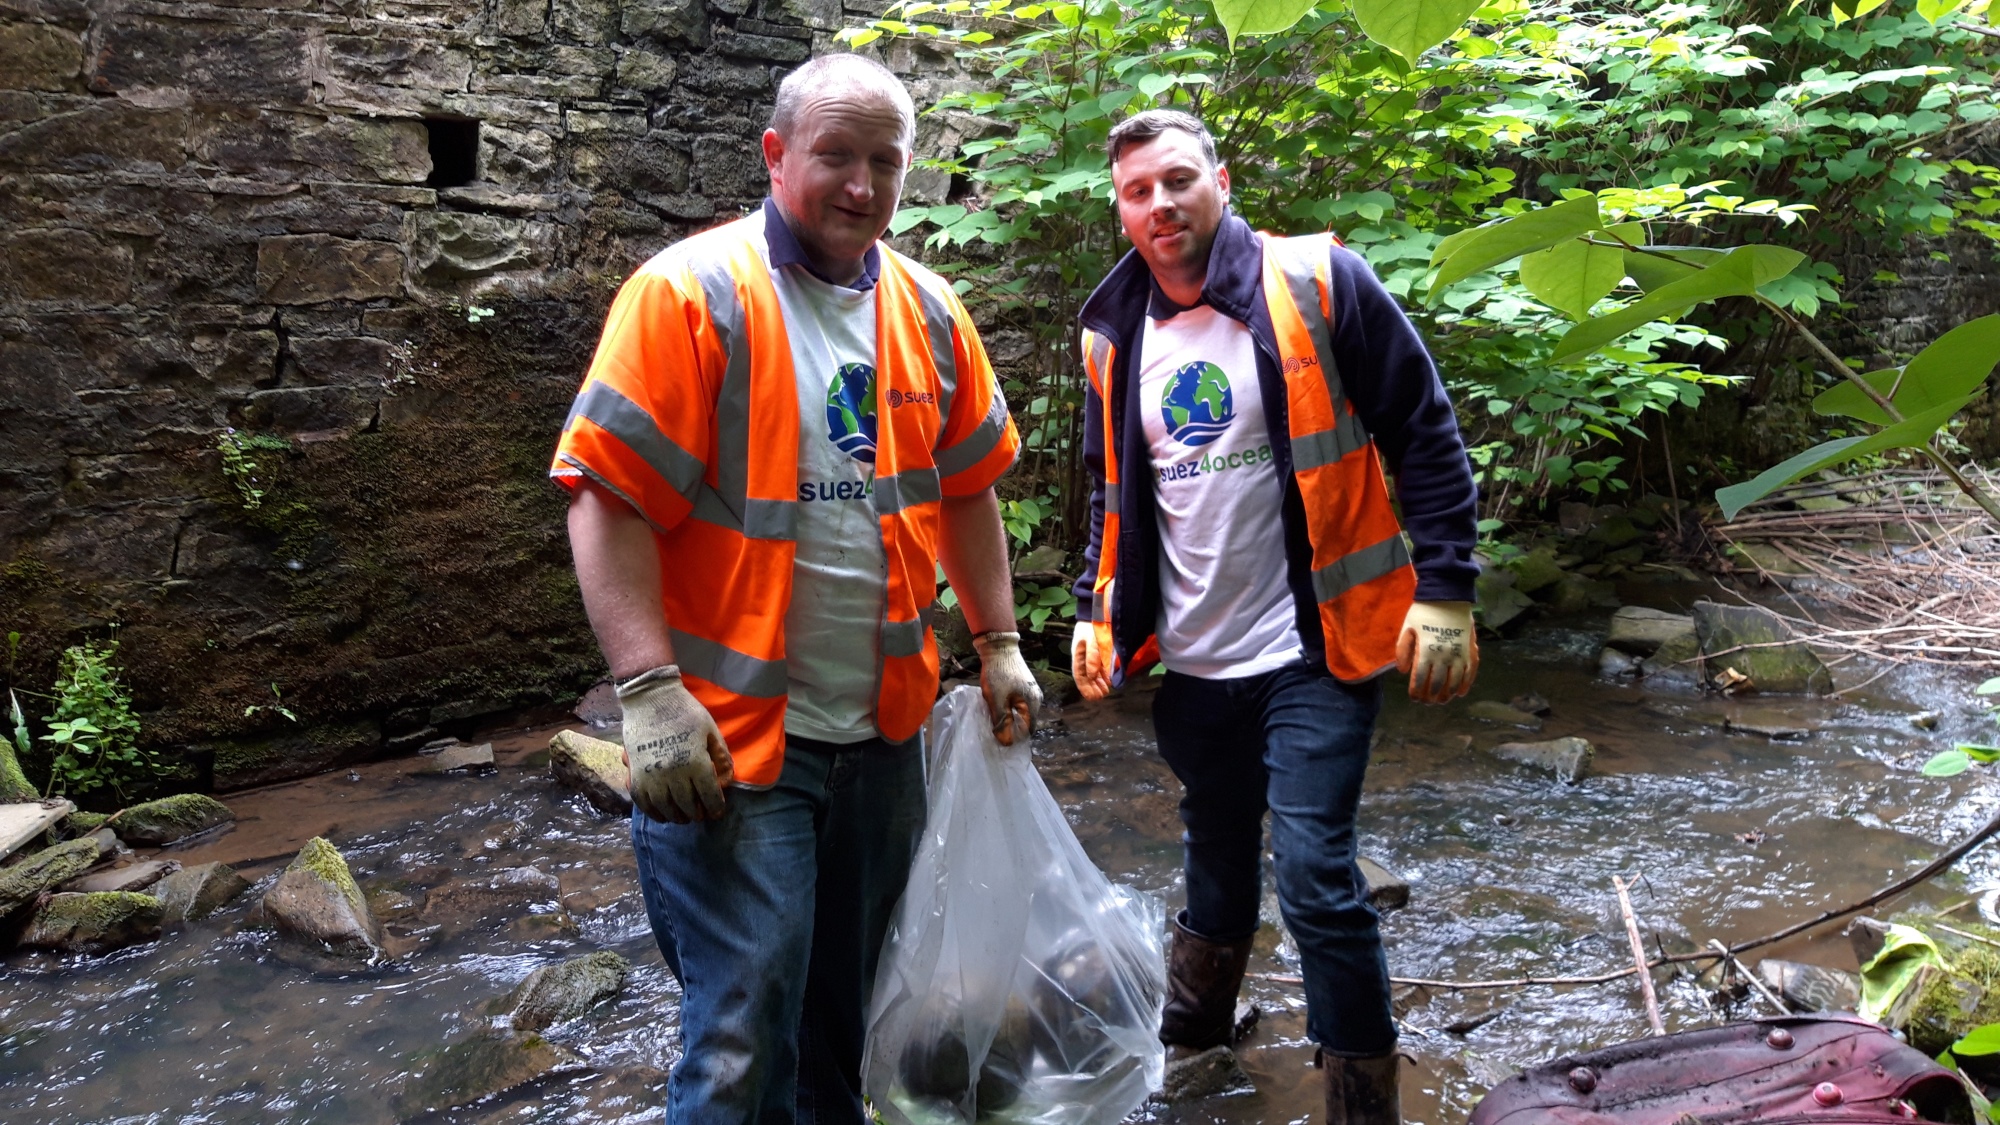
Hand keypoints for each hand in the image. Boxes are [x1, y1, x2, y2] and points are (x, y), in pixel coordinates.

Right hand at [616, 665, 733, 822]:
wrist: (649, 698)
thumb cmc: (685, 711)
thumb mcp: (711, 730)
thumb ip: (721, 757)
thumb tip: (726, 782)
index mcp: (696, 762)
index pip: (709, 796)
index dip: (716, 808)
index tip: (717, 813)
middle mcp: (674, 774)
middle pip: (688, 806)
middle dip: (697, 813)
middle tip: (700, 814)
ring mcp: (652, 776)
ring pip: (666, 809)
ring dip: (677, 816)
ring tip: (683, 816)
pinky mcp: (635, 775)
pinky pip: (643, 803)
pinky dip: (654, 812)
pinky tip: (662, 813)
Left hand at [973, 631, 1041, 745]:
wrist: (998, 647)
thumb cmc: (998, 674)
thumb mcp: (997, 700)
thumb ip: (1002, 721)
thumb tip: (1005, 741)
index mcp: (1033, 703)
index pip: (1028, 730)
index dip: (1014, 736)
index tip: (999, 737)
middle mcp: (1036, 698)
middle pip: (1024, 721)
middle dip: (1010, 726)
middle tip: (993, 726)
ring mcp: (1031, 691)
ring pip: (1020, 712)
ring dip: (1008, 716)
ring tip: (993, 715)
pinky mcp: (1023, 686)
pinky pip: (1017, 703)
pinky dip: (1008, 707)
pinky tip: (996, 705)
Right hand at [1070, 620, 1109, 700]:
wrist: (1096, 611)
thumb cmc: (1092, 625)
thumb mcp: (1092, 640)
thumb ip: (1092, 657)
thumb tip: (1091, 675)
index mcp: (1078, 655)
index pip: (1080, 676)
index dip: (1085, 688)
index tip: (1092, 697)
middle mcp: (1083, 657)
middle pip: (1086, 677)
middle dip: (1092, 688)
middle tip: (1101, 697)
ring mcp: (1090, 655)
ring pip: (1093, 673)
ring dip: (1098, 683)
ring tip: (1105, 691)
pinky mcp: (1097, 652)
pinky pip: (1099, 667)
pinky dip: (1103, 675)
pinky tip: (1108, 680)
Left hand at [1395, 601, 1477, 703]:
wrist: (1448, 595)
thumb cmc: (1424, 611)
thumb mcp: (1407, 627)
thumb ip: (1403, 649)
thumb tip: (1403, 671)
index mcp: (1426, 650)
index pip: (1420, 678)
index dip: (1417, 691)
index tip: (1414, 698)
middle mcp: (1444, 655)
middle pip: (1438, 683)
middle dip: (1431, 696)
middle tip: (1427, 702)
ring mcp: (1459, 654)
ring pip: (1455, 681)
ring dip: (1448, 694)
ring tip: (1441, 700)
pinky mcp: (1470, 650)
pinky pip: (1470, 672)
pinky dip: (1466, 684)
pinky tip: (1460, 693)